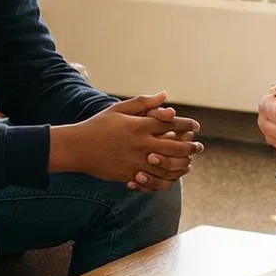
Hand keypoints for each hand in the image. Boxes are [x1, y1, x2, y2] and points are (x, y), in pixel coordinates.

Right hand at [49, 93, 202, 186]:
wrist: (77, 147)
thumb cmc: (98, 125)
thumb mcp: (119, 109)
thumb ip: (144, 103)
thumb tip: (165, 95)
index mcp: (139, 126)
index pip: (171, 123)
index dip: (187, 124)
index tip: (196, 126)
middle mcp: (140, 144)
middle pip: (175, 147)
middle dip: (191, 147)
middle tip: (199, 147)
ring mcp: (136, 161)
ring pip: (168, 166)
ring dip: (182, 165)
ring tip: (188, 162)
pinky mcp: (129, 175)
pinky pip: (153, 180)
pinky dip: (165, 179)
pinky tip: (171, 176)